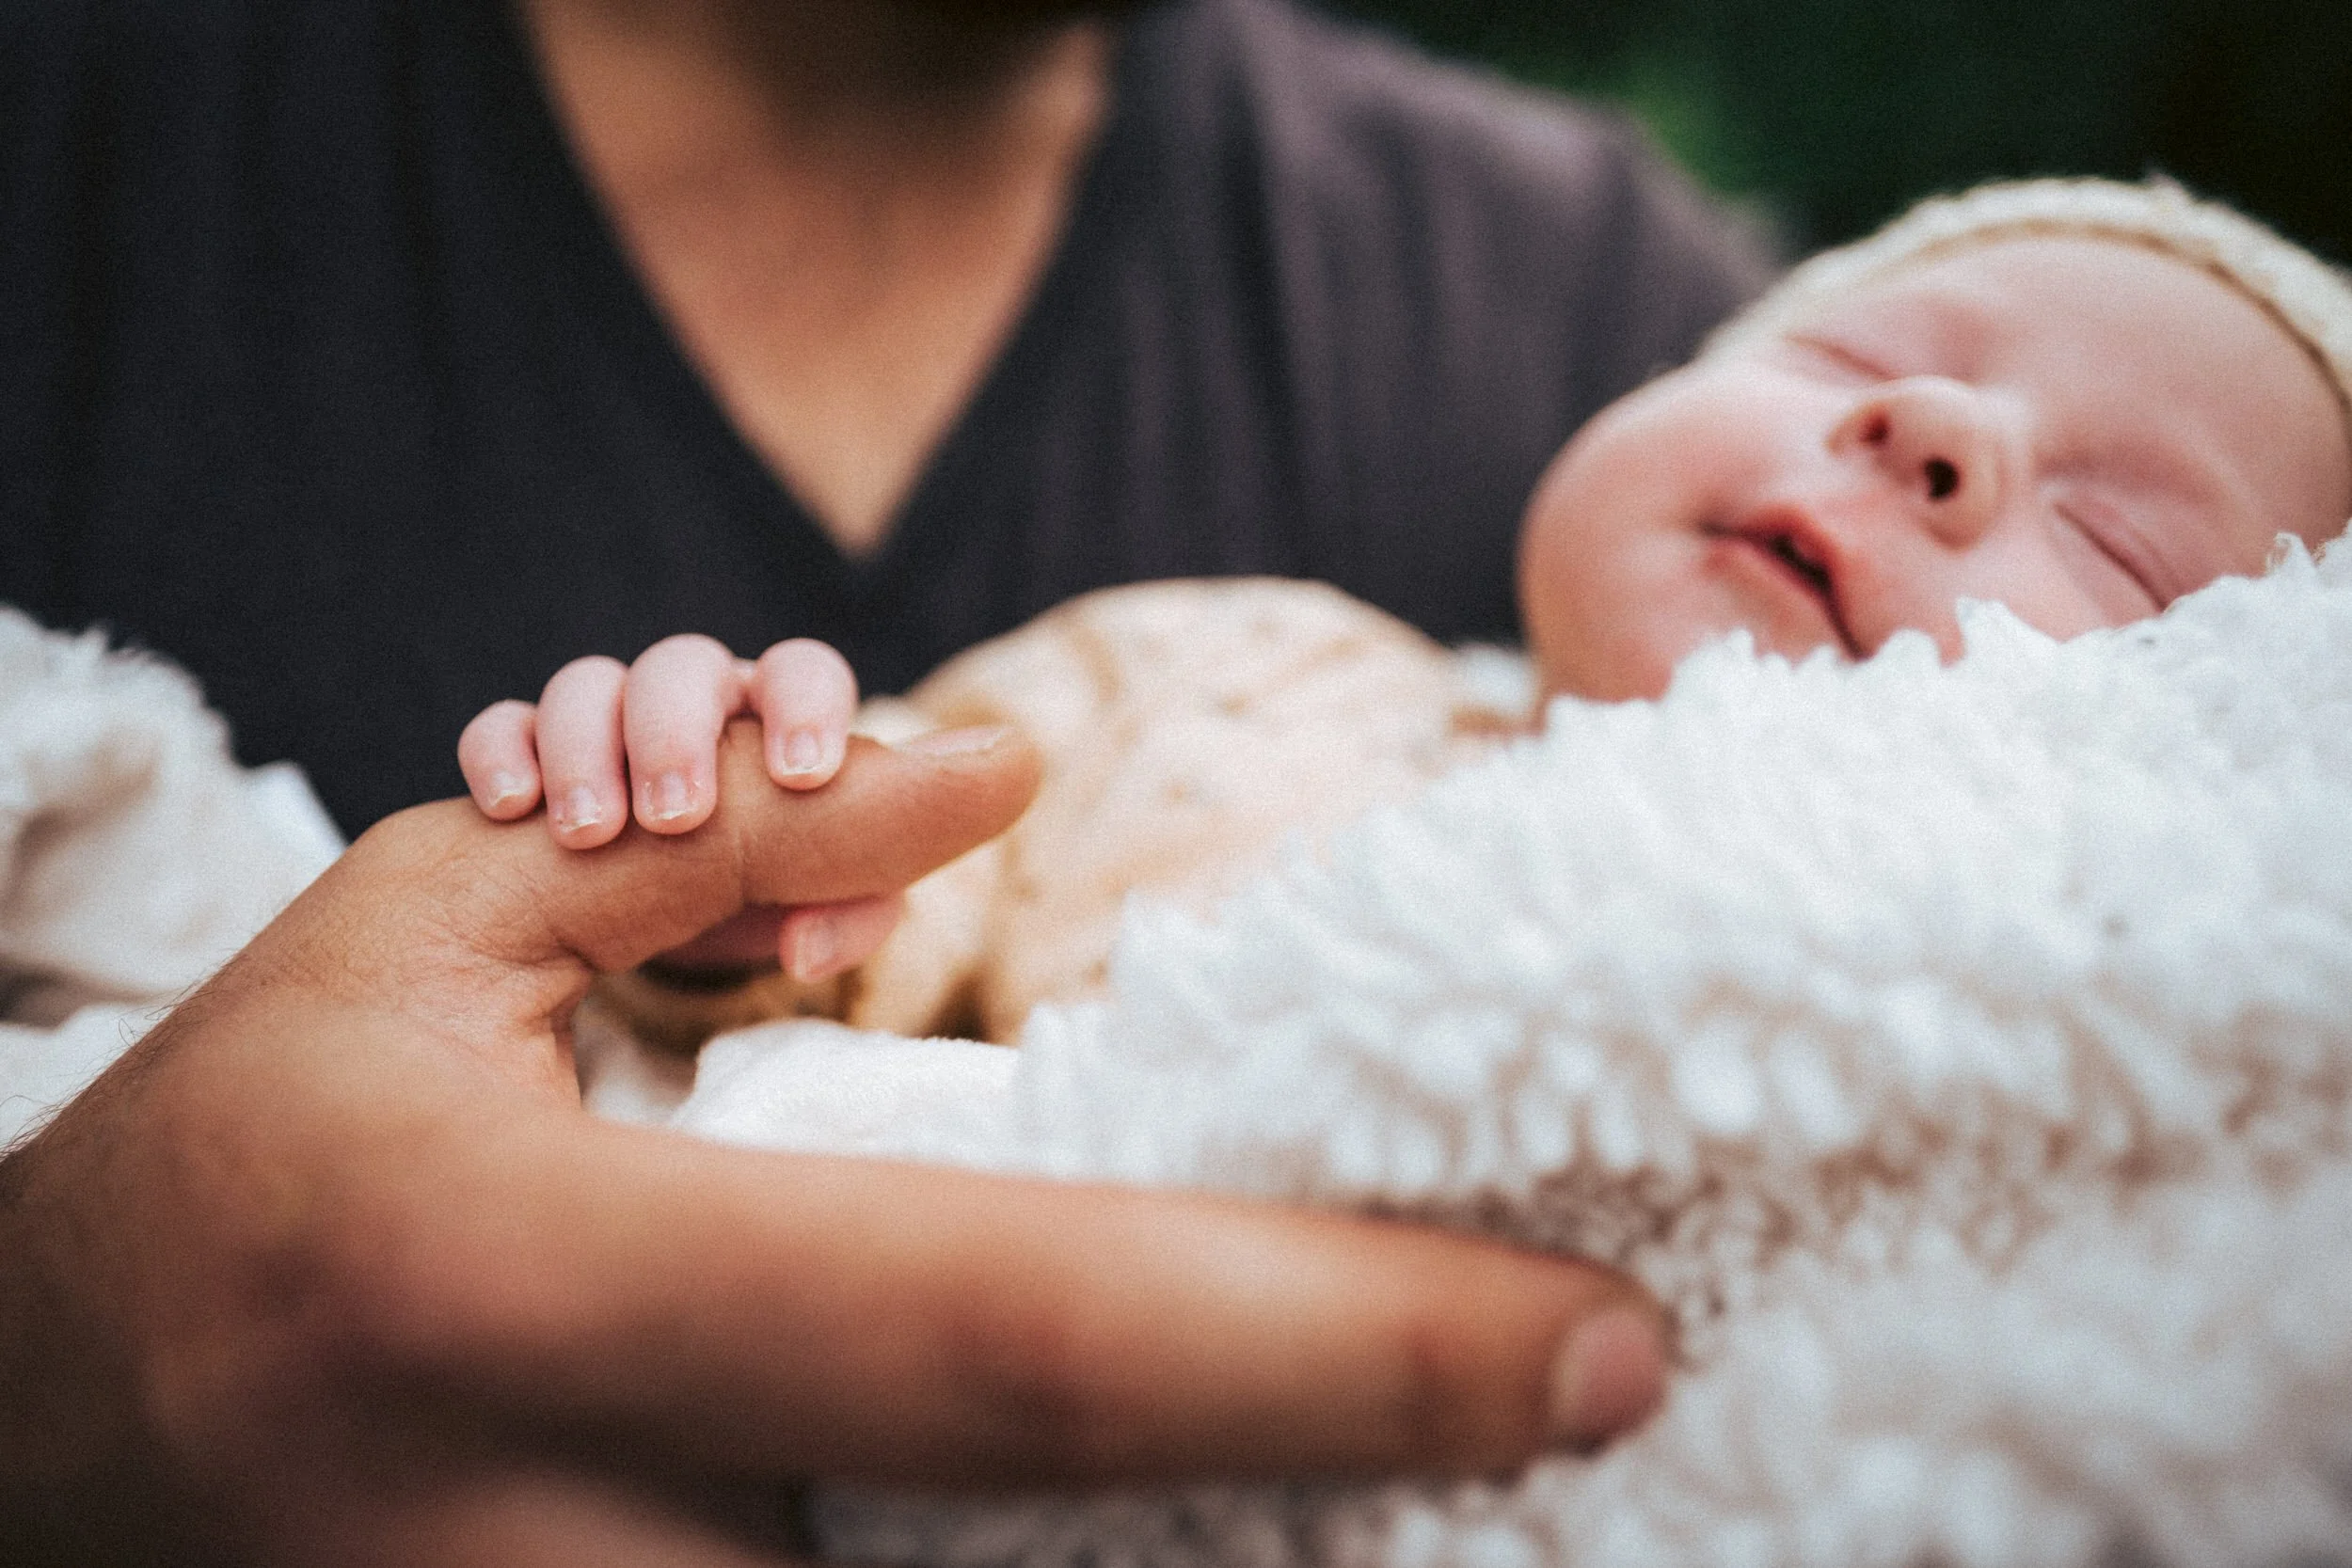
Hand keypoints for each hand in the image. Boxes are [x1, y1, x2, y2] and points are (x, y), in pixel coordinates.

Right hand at [0, 722, 1666, 1566]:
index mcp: (536, 1299)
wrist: (23, 1450)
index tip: (1602, 1343)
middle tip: (1579, 1410)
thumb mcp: (419, 936)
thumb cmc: (247, 1160)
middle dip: (1339, 1509)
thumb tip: (986, 770)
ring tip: (1401, 1476)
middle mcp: (573, 1554)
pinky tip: (1203, 1526)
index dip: (1336, 1349)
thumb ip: (717, 849)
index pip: (1017, 1337)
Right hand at [459, 634, 895, 982]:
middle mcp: (698, 699)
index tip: (801, 778)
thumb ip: (848, 915)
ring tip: (589, 835)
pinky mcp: (532, 749)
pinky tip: (508, 811)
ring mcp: (611, 714)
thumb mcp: (830, 903)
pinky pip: (504, 724)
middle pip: (682, 667)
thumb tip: (803, 949)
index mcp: (782, 715)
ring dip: (585, 752)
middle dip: (676, 736)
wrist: (699, 904)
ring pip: (589, 685)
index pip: (802, 672)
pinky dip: (500, 753)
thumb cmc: (784, 881)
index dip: (806, 710)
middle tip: (676, 819)